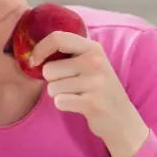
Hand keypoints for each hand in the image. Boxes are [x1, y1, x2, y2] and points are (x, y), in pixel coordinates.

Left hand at [30, 32, 149, 156]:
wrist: (121, 118)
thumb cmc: (99, 89)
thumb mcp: (91, 63)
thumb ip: (69, 53)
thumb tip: (34, 52)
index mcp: (93, 48)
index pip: (57, 38)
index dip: (40, 49)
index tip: (34, 61)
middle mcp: (95, 62)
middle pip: (49, 69)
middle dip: (53, 81)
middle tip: (70, 86)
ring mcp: (96, 82)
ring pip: (52, 87)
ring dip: (58, 94)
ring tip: (76, 96)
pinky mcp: (92, 102)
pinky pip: (59, 102)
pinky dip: (63, 105)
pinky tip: (78, 105)